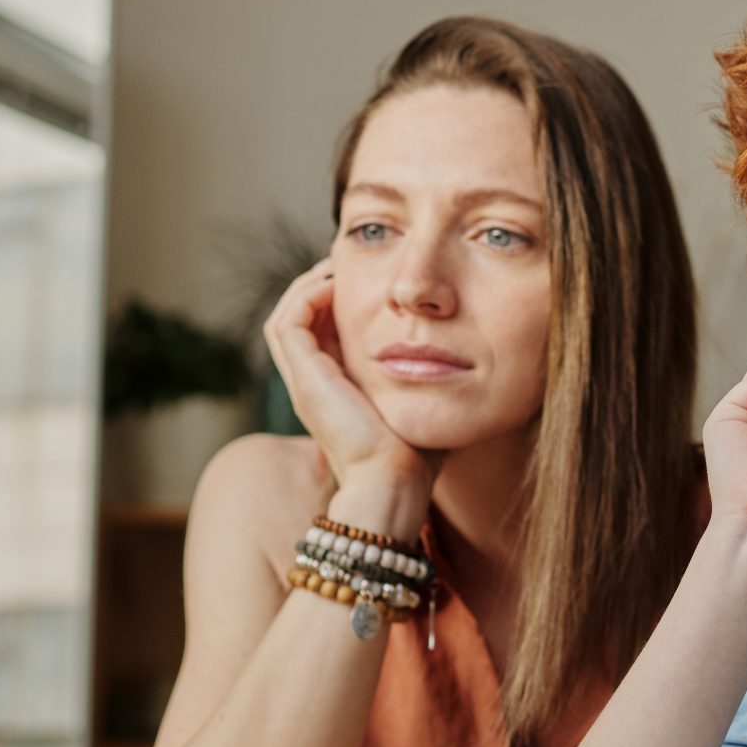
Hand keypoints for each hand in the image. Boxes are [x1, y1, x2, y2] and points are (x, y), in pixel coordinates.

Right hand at [262, 262, 431, 526]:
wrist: (394, 484)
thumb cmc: (416, 457)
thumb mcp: (422, 405)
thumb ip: (429, 381)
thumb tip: (461, 360)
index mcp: (335, 393)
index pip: (323, 335)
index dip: (337, 304)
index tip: (368, 281)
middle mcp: (313, 386)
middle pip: (299, 322)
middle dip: (319, 287)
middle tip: (345, 262)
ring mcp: (304, 383)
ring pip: (286, 319)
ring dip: (307, 287)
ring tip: (335, 266)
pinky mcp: (305, 379)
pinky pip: (288, 324)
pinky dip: (305, 298)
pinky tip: (334, 284)